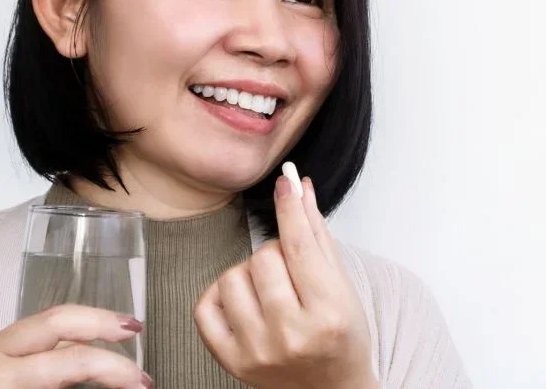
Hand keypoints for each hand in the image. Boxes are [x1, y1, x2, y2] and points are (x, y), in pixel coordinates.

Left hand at [0, 304, 151, 388]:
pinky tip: (94, 336)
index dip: (115, 369)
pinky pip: (42, 332)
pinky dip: (73, 331)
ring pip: (50, 318)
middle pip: (59, 321)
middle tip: (136, 332)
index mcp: (0, 378)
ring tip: (123, 329)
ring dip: (91, 322)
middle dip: (103, 324)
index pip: (73, 360)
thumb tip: (127, 386)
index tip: (142, 383)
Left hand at [194, 175, 375, 388]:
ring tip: (269, 290)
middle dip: (276, 253)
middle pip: (264, 258)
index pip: (300, 247)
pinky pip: (204, 307)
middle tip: (290, 272)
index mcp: (328, 312)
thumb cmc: (341, 334)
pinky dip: (219, 294)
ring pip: (232, 276)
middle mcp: (291, 334)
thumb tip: (298, 187)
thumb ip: (317, 235)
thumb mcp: (341, 284)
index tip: (284, 184)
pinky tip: (242, 300)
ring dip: (249, 274)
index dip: (290, 209)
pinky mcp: (231, 362)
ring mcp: (257, 351)